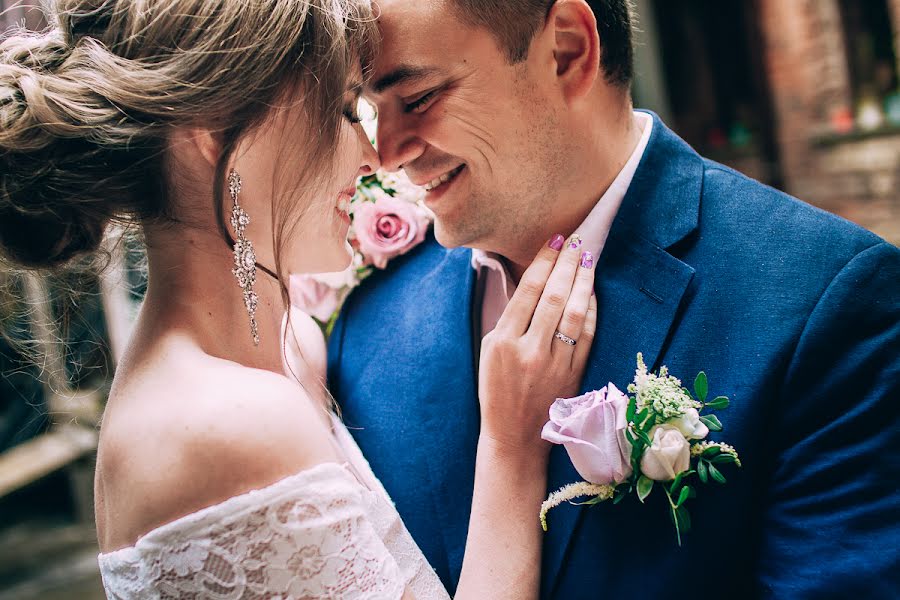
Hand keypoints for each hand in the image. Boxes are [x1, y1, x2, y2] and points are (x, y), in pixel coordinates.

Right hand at [478, 234, 597, 455]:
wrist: (513, 436)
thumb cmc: (496, 390)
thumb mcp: (488, 350)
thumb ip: (508, 319)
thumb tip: (532, 282)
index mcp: (502, 341)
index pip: (528, 291)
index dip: (544, 261)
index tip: (554, 240)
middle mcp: (529, 350)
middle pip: (554, 296)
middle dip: (567, 263)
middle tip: (577, 240)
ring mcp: (554, 364)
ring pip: (574, 313)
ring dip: (583, 281)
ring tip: (588, 258)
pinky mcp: (573, 375)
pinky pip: (586, 336)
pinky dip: (590, 311)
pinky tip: (592, 292)